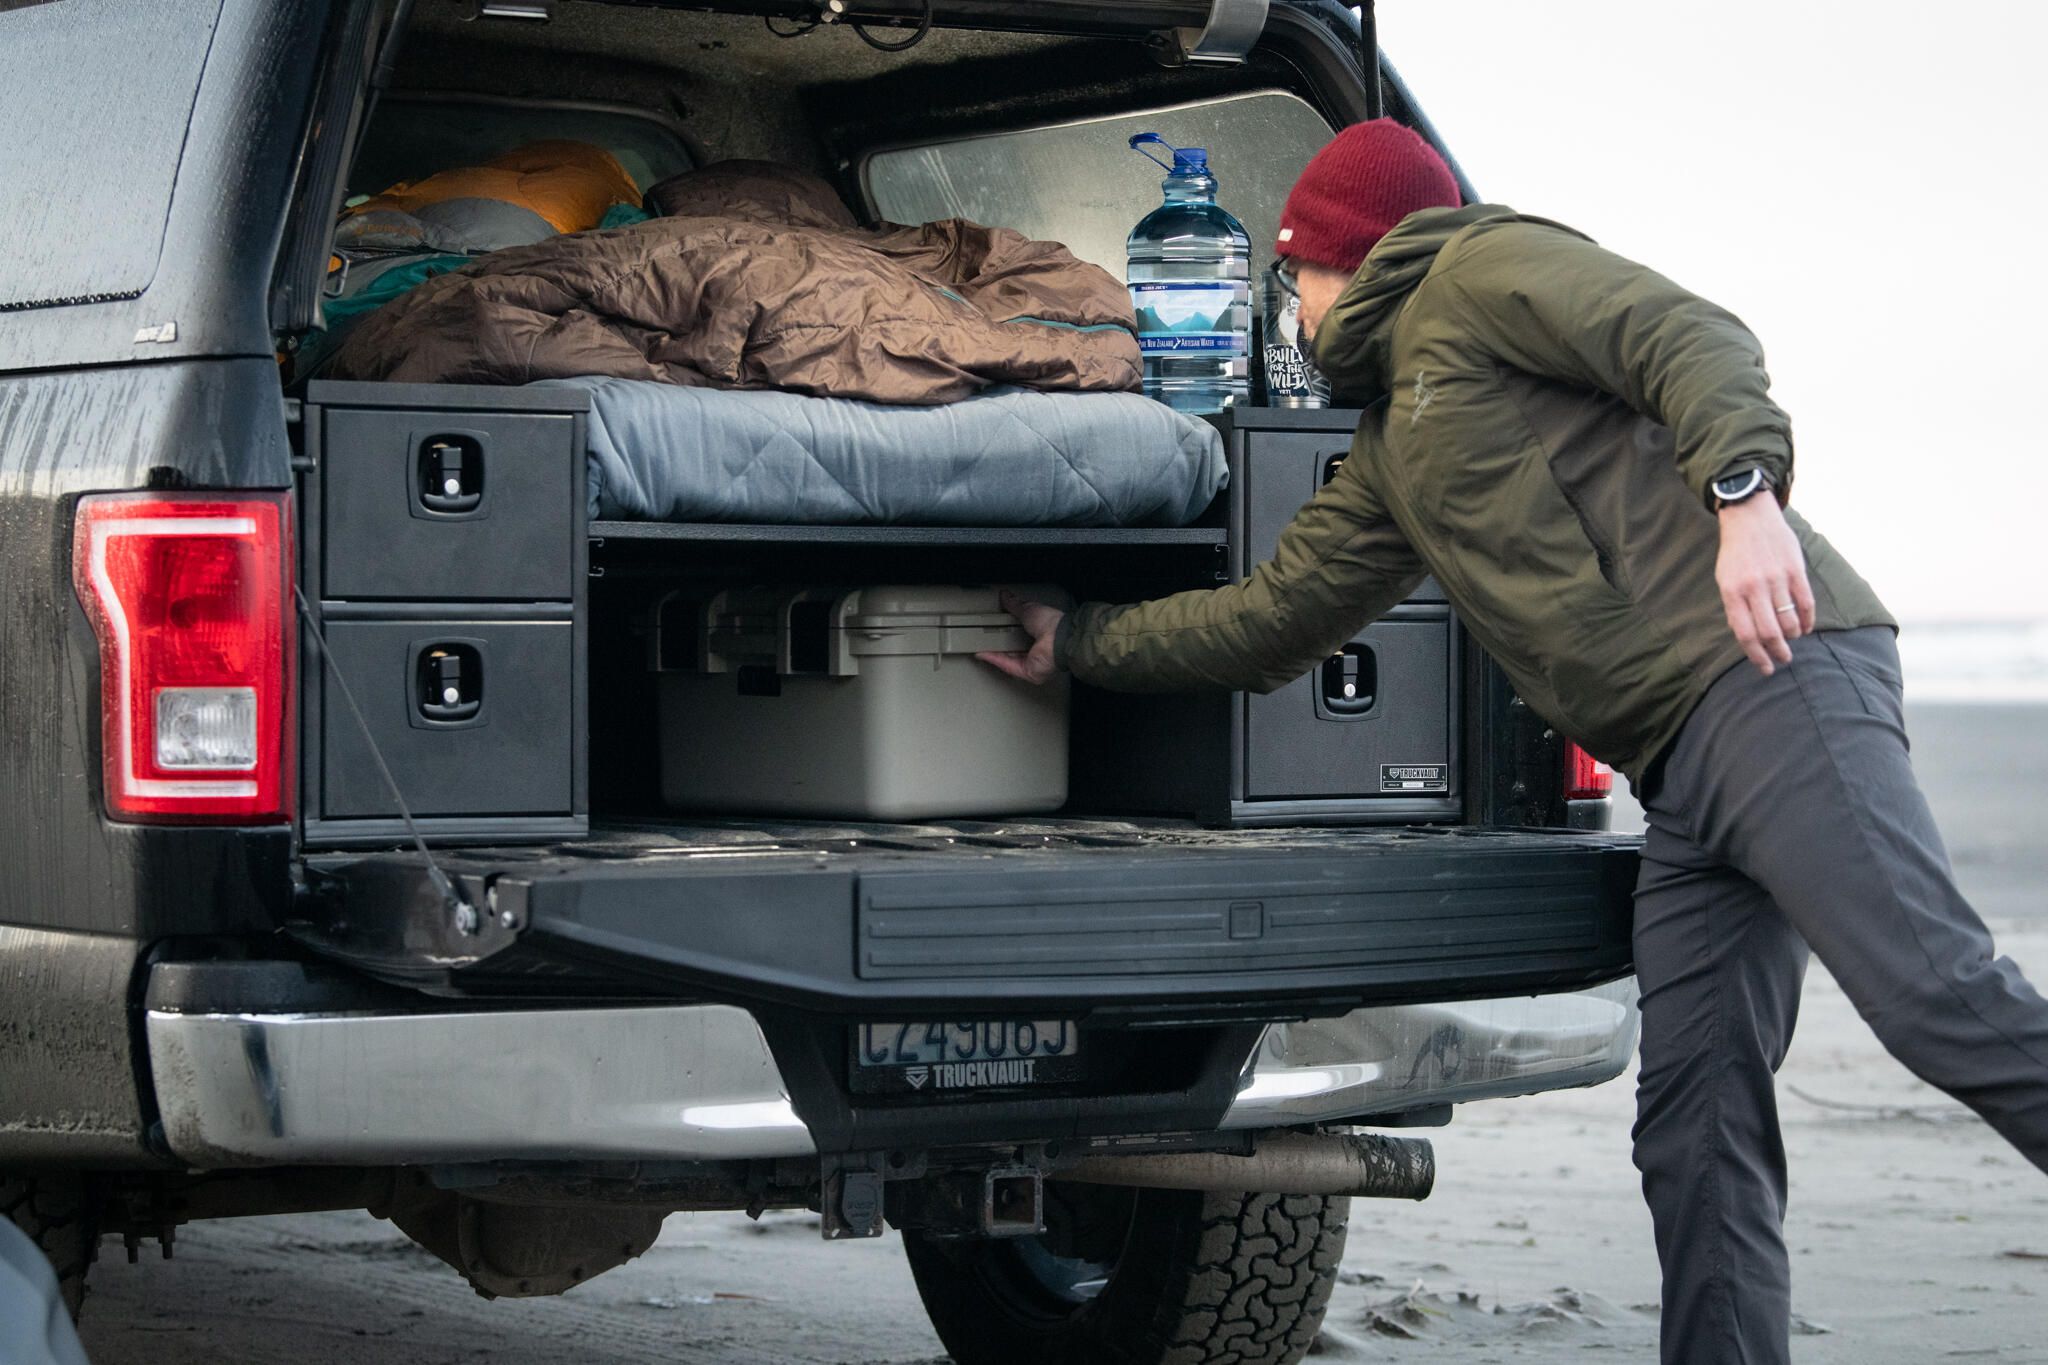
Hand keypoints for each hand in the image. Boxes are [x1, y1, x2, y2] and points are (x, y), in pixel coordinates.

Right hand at [977, 588, 1063, 684]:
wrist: (1058, 638)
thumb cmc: (1051, 623)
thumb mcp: (1028, 609)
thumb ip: (1015, 604)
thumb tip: (1005, 596)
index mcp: (1040, 634)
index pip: (1020, 633)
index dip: (1006, 630)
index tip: (993, 626)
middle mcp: (1036, 650)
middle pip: (1012, 648)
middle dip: (997, 643)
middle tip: (982, 637)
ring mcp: (1031, 662)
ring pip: (1008, 659)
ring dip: (993, 653)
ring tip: (978, 645)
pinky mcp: (1026, 672)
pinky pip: (1007, 666)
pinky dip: (994, 659)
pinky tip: (982, 653)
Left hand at [1716, 495, 1815, 675]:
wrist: (1750, 518)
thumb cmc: (1735, 554)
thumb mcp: (1724, 580)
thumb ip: (1735, 607)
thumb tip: (1746, 636)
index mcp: (1733, 592)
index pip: (1746, 634)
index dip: (1756, 656)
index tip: (1765, 668)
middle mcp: (1754, 587)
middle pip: (1769, 632)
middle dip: (1778, 652)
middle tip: (1783, 660)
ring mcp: (1776, 578)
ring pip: (1789, 620)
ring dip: (1792, 636)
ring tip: (1791, 641)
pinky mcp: (1796, 570)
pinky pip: (1805, 602)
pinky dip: (1807, 620)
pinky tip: (1805, 628)